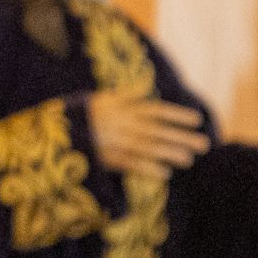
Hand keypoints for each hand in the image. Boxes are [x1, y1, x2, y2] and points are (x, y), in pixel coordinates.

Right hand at [89, 91, 209, 179]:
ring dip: (168, 153)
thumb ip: (126, 93)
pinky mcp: (105, 158)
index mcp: (122, 109)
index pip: (155, 110)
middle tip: (204, 144)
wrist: (53, 132)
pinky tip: (165, 174)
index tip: (197, 120)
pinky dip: (147, 168)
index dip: (177, 115)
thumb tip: (146, 84)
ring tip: (189, 159)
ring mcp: (113, 141)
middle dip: (180, 136)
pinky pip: (129, 164)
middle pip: (156, 130)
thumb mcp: (101, 98)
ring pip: (146, 147)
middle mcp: (121, 124)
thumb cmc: (80, 114)